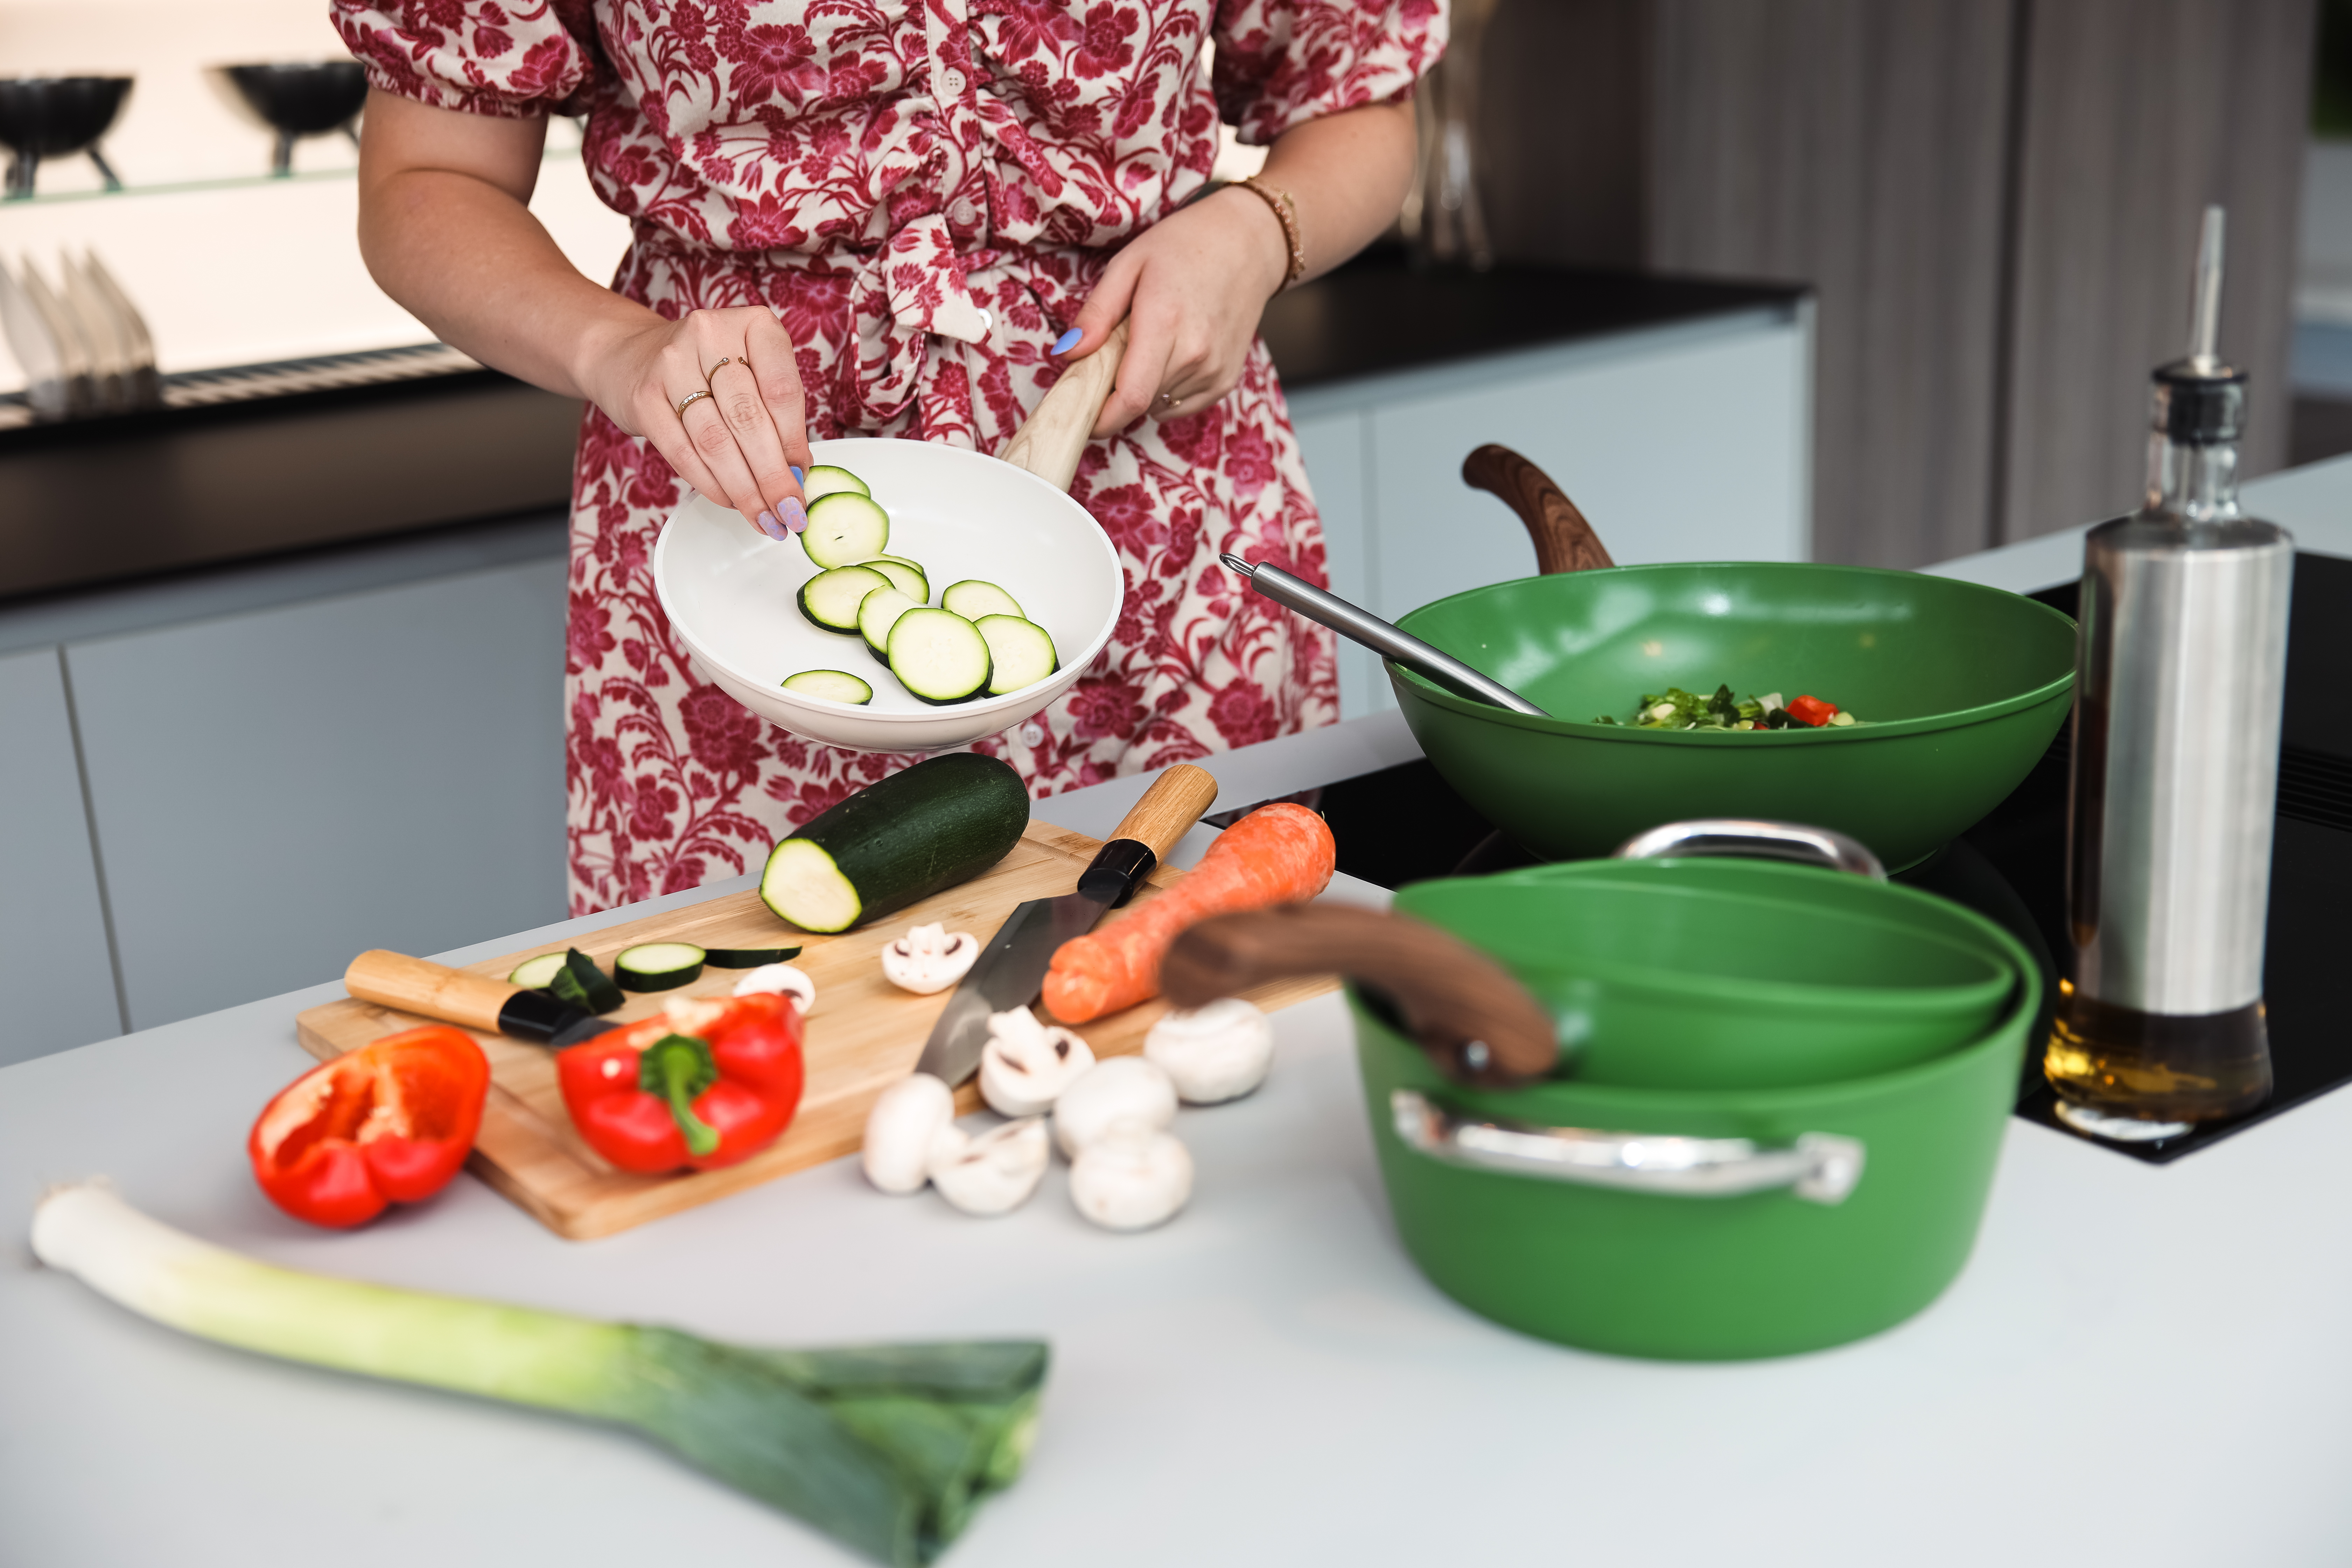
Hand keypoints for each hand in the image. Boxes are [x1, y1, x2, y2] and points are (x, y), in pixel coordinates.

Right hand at [574, 306, 814, 537]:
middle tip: (789, 512)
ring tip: (764, 517)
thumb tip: (798, 474)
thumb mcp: (753, 373)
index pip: (782, 391)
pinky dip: (710, 484)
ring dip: (744, 489)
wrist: (632, 354)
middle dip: (772, 476)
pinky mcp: (644, 397)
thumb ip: (777, 414)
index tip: (803, 479)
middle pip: (749, 419)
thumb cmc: (707, 368)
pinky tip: (729, 501)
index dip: (795, 443)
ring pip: (715, 441)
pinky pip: (683, 452)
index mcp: (754, 325)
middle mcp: (710, 335)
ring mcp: (671, 364)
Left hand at [1059, 186, 1290, 436]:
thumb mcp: (1128, 264)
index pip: (1131, 398)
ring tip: (1149, 344)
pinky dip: (1166, 391)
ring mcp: (1214, 371)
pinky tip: (1172, 354)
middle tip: (1113, 354)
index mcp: (1164, 323)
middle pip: (1139, 403)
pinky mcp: (1226, 380)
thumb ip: (1097, 313)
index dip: (1102, 419)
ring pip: (1159, 404)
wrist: (1247, 245)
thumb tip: (1068, 353)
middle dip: (1114, 392)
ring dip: (1142, 387)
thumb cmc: (1183, 247)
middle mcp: (1195, 354)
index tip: (1082, 417)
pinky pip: (1181, 405)